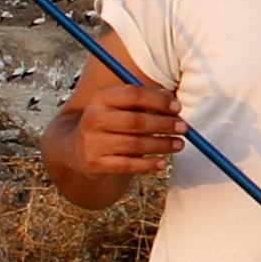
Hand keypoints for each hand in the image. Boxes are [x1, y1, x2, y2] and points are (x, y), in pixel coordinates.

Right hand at [46, 63, 183, 203]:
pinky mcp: (96, 164)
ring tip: (178, 145)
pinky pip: (127, 165)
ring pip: (134, 144)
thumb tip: (172, 100)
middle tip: (183, 128)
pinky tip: (162, 162)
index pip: (133, 95)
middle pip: (136, 121)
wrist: (77, 149)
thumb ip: (143, 101)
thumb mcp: (118, 106)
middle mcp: (94, 119)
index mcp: (101, 98)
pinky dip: (147, 165)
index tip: (177, 108)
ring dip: (161, 145)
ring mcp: (93, 143)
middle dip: (164, 125)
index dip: (158, 101)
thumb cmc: (109, 123)